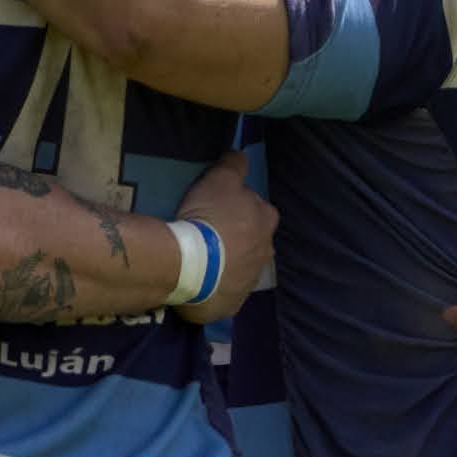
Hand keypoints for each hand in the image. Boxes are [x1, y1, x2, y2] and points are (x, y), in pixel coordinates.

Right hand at [177, 155, 275, 310]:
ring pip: (241, 267)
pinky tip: (198, 281)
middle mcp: (266, 251)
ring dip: (227, 263)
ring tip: (202, 260)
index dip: (238, 208)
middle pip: (253, 240)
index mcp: (266, 220)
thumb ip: (232, 165)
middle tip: (209, 235)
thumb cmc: (207, 217)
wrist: (190, 266)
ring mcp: (251, 280)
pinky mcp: (233, 303)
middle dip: (237, 238)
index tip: (218, 209)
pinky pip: (226, 290)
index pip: (257, 209)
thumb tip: (239, 153)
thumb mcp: (218, 180)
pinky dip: (216, 286)